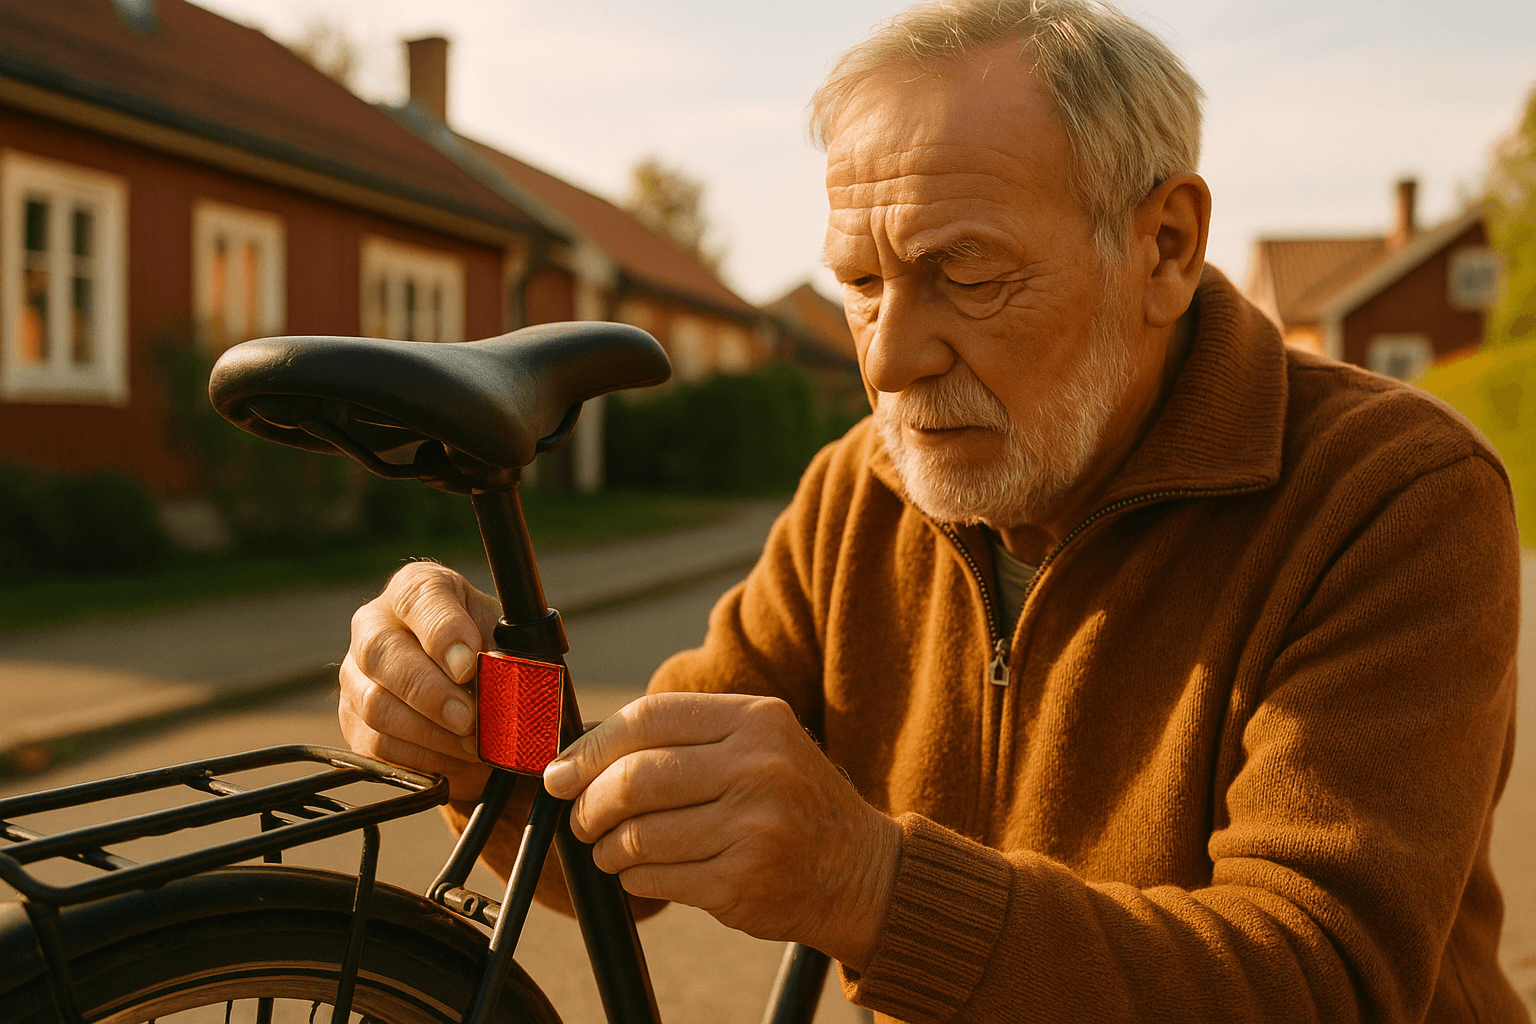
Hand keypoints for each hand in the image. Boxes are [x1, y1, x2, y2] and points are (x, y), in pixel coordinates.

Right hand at [339, 561, 501, 799]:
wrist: (473, 691)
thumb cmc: (488, 651)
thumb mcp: (504, 639)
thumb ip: (501, 651)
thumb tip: (497, 679)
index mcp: (417, 589)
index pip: (418, 598)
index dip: (443, 634)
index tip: (469, 667)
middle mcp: (374, 624)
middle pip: (381, 653)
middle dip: (430, 692)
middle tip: (469, 719)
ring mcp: (356, 674)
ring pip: (376, 705)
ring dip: (431, 732)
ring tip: (473, 743)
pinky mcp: (354, 721)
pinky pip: (378, 745)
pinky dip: (423, 756)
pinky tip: (455, 755)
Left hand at [543, 691, 900, 969]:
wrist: (860, 869)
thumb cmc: (791, 801)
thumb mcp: (757, 745)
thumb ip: (684, 739)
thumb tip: (581, 752)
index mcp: (757, 719)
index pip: (649, 718)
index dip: (592, 746)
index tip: (561, 770)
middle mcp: (759, 767)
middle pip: (635, 778)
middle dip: (590, 803)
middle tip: (580, 818)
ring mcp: (754, 827)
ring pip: (639, 834)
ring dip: (608, 847)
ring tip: (611, 849)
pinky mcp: (743, 883)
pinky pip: (656, 878)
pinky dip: (634, 877)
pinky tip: (643, 872)